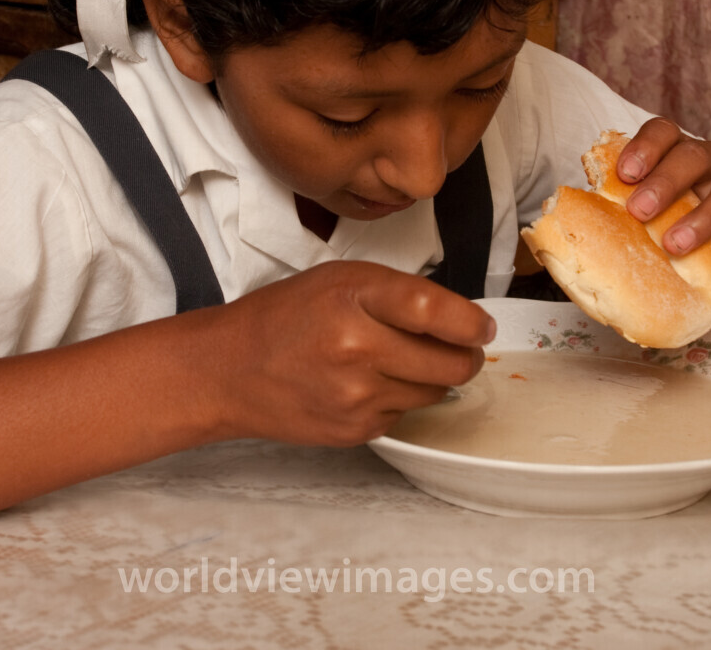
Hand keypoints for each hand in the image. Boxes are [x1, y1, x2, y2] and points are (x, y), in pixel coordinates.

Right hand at [202, 261, 493, 446]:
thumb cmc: (285, 317)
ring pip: (434, 393)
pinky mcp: (355, 430)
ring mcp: (356, 395)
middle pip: (449, 363)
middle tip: (460, 349)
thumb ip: (397, 294)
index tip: (482, 328)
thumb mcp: (339, 280)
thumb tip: (459, 320)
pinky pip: (404, 415)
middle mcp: (356, 347)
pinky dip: (398, 400)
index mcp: (354, 297)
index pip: (434, 310)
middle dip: (463, 357)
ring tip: (398, 362)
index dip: (470, 323)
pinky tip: (366, 384)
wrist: (228, 371)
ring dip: (431, 379)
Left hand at [615, 118, 710, 310]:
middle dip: (666, 181)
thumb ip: (615, 211)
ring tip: (675, 245)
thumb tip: (565, 236)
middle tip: (639, 211)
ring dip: (703, 218)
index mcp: (675, 151)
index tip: (625, 173)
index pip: (663, 132)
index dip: (645, 147)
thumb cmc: (664, 220)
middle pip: (694, 157)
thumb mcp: (642, 209)